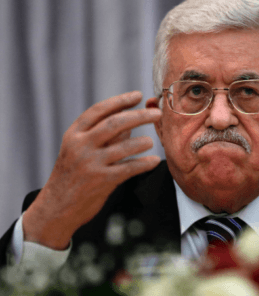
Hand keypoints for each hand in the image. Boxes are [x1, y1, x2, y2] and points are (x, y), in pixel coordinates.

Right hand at [23, 91, 161, 249]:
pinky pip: (129, 168)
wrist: (56, 208)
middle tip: (157, 113)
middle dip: (139, 116)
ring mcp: (91, 163)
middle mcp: (81, 145)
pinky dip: (144, 163)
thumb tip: (130, 123)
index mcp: (74, 134)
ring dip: (142, 142)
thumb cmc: (72, 176)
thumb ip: (103, 136)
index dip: (120, 101)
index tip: (138, 95)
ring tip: (151, 141)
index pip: (99, 110)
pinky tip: (154, 161)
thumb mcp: (79, 150)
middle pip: (115, 123)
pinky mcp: (102, 181)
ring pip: (124, 146)